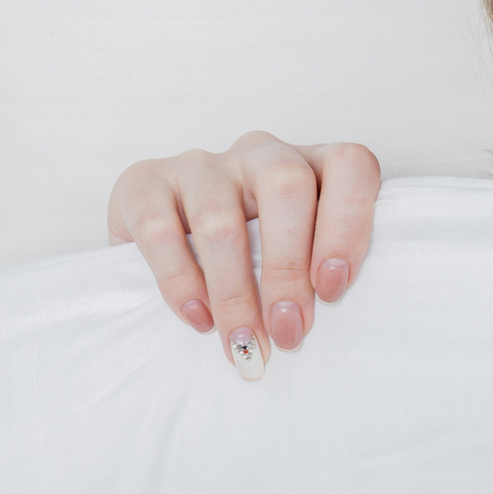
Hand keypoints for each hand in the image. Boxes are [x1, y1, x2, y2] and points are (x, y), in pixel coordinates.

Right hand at [108, 131, 380, 379]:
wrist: (162, 246)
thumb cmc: (253, 258)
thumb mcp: (297, 256)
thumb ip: (318, 272)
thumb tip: (314, 327)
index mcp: (311, 163)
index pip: (349, 166)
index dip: (348, 224)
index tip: (333, 288)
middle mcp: (260, 152)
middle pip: (286, 186)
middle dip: (288, 268)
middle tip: (286, 330)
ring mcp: (201, 163)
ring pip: (220, 218)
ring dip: (235, 291)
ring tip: (243, 341)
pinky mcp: (143, 181)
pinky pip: (159, 229)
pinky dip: (181, 281)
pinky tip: (199, 318)